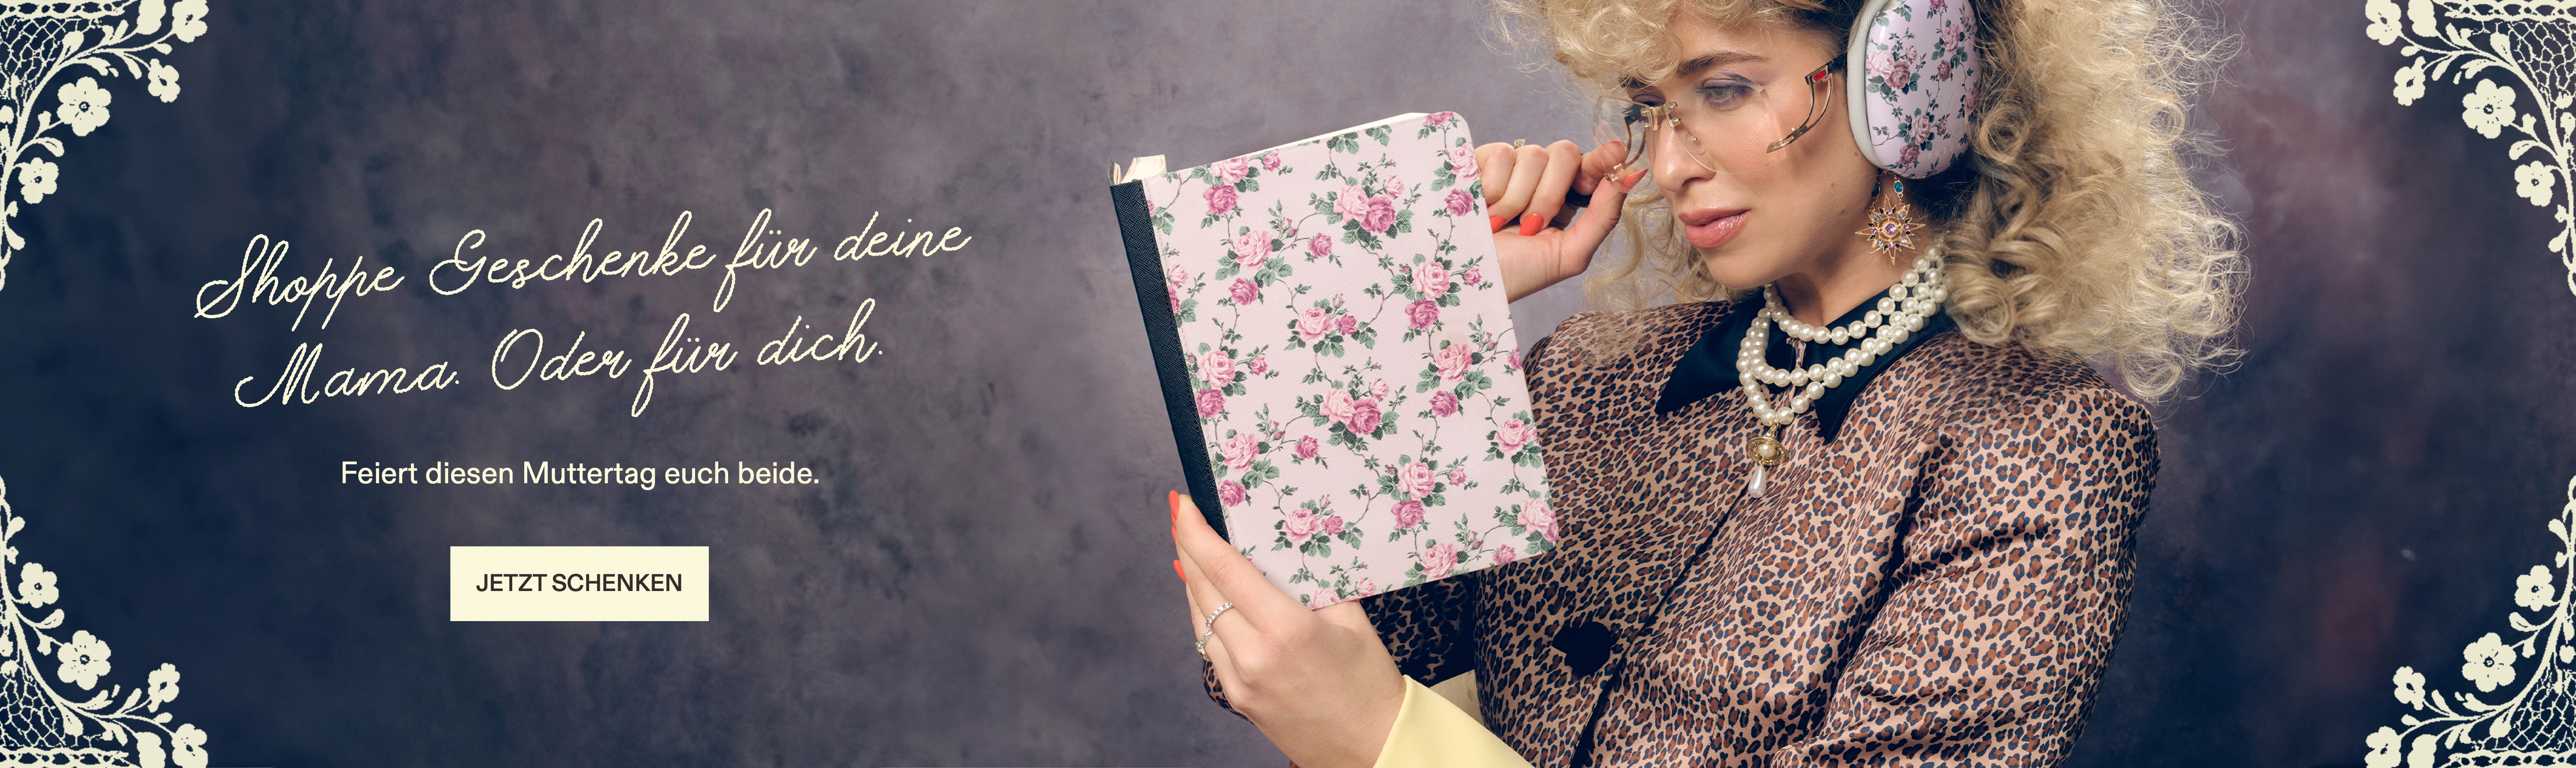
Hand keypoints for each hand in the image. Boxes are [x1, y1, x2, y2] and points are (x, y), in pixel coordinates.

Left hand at [1168, 491, 1403, 767]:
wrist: (1373, 748)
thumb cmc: (1370, 683)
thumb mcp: (1351, 620)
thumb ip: (1313, 583)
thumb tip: (1281, 548)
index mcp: (1286, 629)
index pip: (1224, 569)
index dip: (1197, 533)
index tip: (1184, 505)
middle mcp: (1254, 655)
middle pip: (1202, 589)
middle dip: (1187, 547)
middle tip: (1182, 516)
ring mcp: (1240, 681)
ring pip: (1199, 619)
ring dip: (1193, 581)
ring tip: (1192, 549)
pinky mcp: (1237, 699)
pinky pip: (1209, 647)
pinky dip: (1205, 616)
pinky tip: (1209, 597)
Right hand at [1477, 139, 1649, 302]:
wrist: (1462, 282)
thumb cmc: (1517, 275)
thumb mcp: (1569, 254)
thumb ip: (1604, 215)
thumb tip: (1631, 175)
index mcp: (1567, 201)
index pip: (1590, 167)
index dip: (1603, 157)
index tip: (1616, 151)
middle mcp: (1540, 180)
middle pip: (1565, 153)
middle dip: (1550, 194)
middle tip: (1529, 227)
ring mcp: (1510, 169)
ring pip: (1533, 155)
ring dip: (1517, 198)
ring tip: (1497, 225)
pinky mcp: (1479, 161)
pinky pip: (1501, 153)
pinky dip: (1493, 187)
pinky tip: (1481, 208)